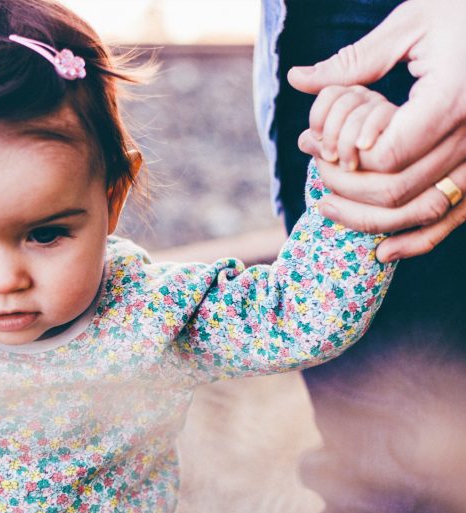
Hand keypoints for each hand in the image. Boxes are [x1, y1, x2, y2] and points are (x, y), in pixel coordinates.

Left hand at [287, 0, 465, 260]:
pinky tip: (380, 252)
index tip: (317, 145)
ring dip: (367, 220)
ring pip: (420, 213)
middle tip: (315, 174)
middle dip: (344, 188)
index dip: (344, 160)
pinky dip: (416, 242)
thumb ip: (355, 60)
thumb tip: (299, 79)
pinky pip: (452, 220)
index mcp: (454, 99)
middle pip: (395, 191)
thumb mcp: (414, 22)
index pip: (385, 155)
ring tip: (327, 206)